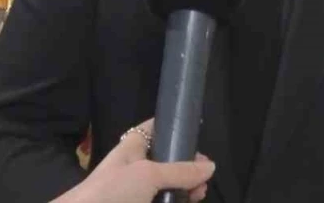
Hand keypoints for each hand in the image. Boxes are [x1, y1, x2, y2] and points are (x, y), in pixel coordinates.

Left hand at [52, 119, 214, 202]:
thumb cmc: (112, 192)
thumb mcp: (148, 175)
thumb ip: (180, 170)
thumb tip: (211, 166)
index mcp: (132, 148)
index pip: (154, 128)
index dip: (174, 127)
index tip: (197, 132)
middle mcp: (136, 167)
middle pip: (168, 160)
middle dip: (189, 166)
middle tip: (204, 177)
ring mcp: (137, 191)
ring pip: (168, 185)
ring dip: (187, 188)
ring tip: (199, 195)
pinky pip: (163, 200)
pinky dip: (177, 201)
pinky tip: (189, 202)